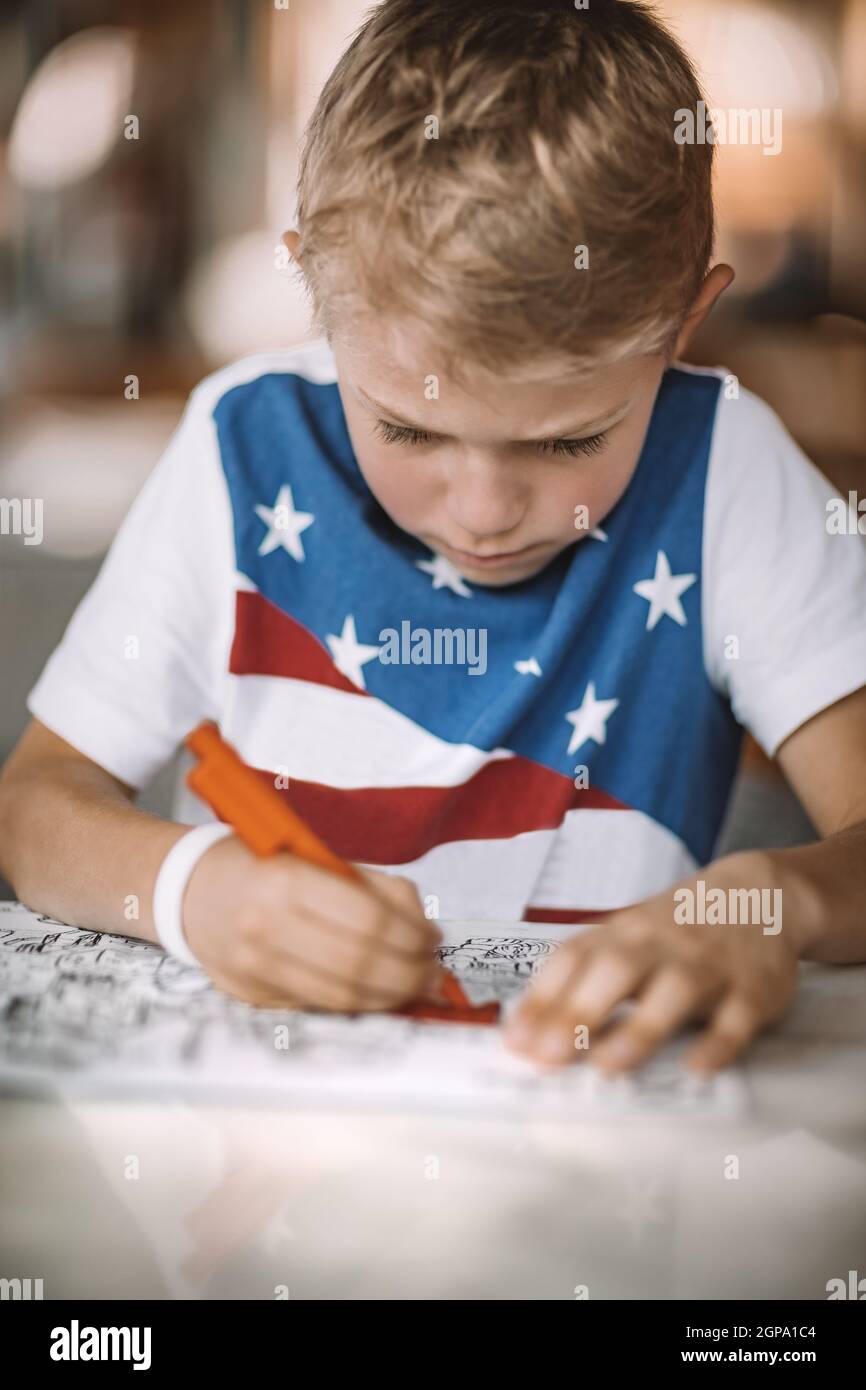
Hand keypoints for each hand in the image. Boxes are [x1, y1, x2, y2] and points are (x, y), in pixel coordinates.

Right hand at [182, 834, 440, 1010]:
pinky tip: (378, 994)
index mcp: (285, 880)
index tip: (434, 939)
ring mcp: (255, 967)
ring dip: (390, 997)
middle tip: (434, 972)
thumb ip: (372, 888)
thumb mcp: (316, 856)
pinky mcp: (251, 996)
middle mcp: (265, 926)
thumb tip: (425, 929)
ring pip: (341, 997)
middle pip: (359, 965)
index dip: (412, 936)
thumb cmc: (264, 866)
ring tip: (415, 987)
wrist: (190, 889)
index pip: (368, 920)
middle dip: (410, 974)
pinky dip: (357, 1005)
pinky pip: (318, 1007)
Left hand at [504, 855, 799, 1072]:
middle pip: (617, 971)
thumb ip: (580, 978)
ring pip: (674, 992)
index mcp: (623, 934)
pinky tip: (698, 1066)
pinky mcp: (753, 990)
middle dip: (580, 1012)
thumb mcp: (626, 938)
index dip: (542, 1000)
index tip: (516, 1040)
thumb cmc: (678, 927)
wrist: (760, 892)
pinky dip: (718, 1042)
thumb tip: (526, 1032)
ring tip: (608, 1066)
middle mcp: (661, 946)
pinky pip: (737, 1017)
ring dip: (640, 1028)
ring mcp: (709, 965)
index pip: (573, 960)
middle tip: (547, 1056)